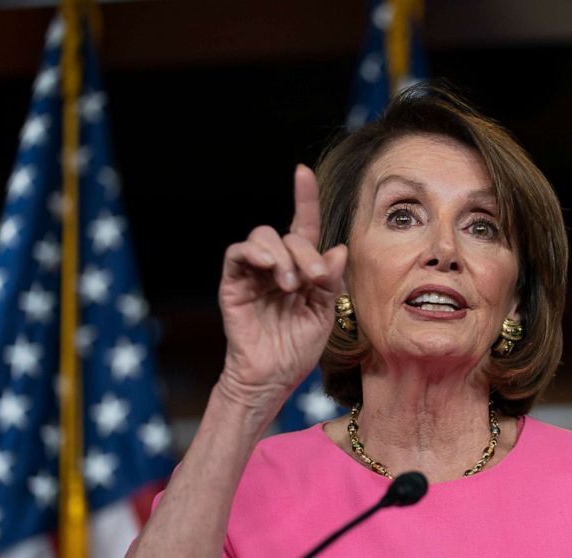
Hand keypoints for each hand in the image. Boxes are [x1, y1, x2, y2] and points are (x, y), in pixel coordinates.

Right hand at [216, 165, 347, 411]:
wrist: (274, 376)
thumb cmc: (299, 347)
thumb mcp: (326, 312)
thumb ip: (331, 282)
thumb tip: (337, 249)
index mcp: (301, 267)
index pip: (303, 225)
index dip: (303, 198)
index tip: (302, 172)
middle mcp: (276, 264)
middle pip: (289, 234)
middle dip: (305, 252)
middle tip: (316, 279)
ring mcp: (253, 272)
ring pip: (262, 236)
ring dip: (282, 255)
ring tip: (292, 285)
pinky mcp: (233, 283)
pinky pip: (238, 253)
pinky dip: (255, 253)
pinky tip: (269, 268)